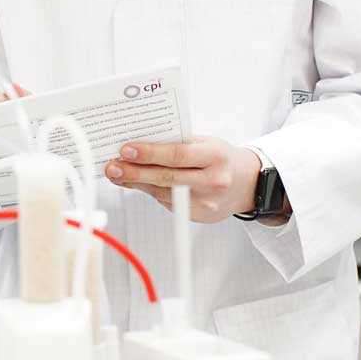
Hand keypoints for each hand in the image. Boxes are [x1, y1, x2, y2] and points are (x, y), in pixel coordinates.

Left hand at [104, 137, 264, 221]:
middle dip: (134, 172)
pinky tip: (138, 183)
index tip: (126, 150)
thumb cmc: (220, 158)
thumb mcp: (205, 143)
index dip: (149, 153)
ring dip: (136, 183)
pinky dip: (151, 192)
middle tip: (112, 166)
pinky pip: (167, 203)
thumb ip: (177, 143)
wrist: (247, 184)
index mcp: (215, 156)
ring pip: (163, 193)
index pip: (177, 155)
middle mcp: (213, 181)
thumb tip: (139, 145)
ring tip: (117, 174)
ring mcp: (207, 202)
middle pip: (166, 178)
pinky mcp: (200, 217)